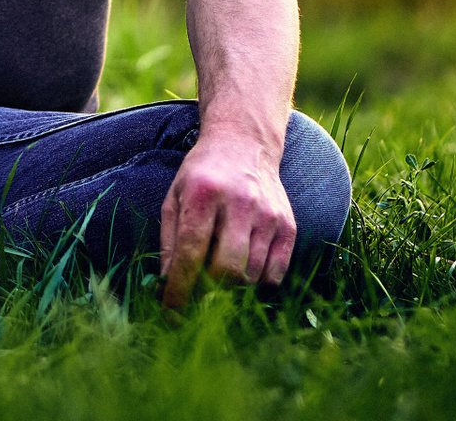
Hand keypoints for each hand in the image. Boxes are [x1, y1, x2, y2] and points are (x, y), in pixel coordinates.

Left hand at [159, 128, 295, 307]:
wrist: (245, 143)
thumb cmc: (203, 174)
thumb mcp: (174, 196)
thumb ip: (170, 241)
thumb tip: (167, 285)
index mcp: (204, 193)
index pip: (190, 252)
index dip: (179, 289)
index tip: (170, 312)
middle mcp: (239, 203)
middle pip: (227, 269)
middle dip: (209, 292)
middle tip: (198, 294)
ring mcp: (268, 214)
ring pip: (251, 275)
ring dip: (232, 286)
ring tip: (220, 272)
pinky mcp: (288, 225)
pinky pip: (275, 273)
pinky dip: (257, 281)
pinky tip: (245, 267)